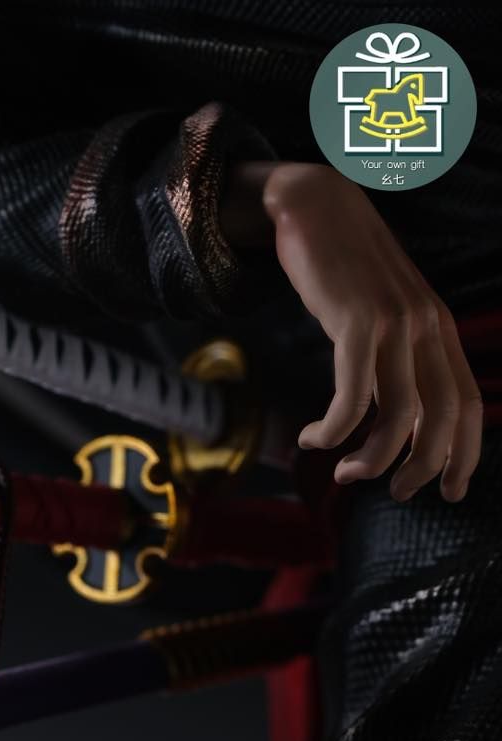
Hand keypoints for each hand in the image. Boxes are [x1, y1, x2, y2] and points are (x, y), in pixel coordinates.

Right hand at [260, 163, 482, 501]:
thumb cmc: (343, 270)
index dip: (465, 454)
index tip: (451, 491)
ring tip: (345, 472)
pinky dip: (333, 430)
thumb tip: (391, 423)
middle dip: (421, 468)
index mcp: (438, 330)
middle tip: (393, 492)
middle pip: (441, 417)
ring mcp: (393, 323)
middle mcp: (425, 327)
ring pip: (397, 414)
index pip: (468, 403)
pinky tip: (314, 438)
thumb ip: (394, 360)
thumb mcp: (382, 316)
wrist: (315, 207)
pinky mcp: (355, 321)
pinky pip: (351, 397)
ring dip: (371, 458)